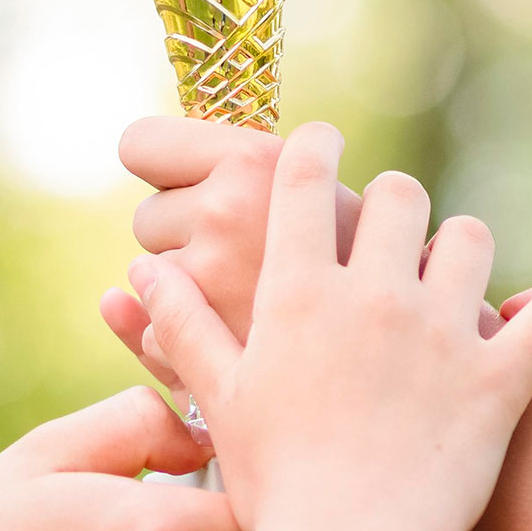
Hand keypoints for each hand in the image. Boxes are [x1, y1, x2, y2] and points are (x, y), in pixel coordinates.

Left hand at [97, 118, 358, 386]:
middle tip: (253, 256)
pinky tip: (237, 344)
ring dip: (187, 290)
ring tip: (255, 300)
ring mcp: (208, 279)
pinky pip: (156, 332)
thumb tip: (158, 176)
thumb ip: (255, 182)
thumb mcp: (332, 209)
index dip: (163, 166)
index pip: (141, 143)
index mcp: (257, 159)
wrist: (390, 386)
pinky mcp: (199, 346)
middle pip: (150, 214)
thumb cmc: (371, 282)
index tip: (193, 182)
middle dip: (187, 236)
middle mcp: (226, 210)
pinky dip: (183, 344)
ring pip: (150, 279)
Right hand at [131, 124, 531, 530]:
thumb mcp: (220, 401)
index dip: (312, 146)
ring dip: (460, 251)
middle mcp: (374, 296)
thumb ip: (183, 327)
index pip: (302, 180)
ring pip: (471, 239)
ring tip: (452, 280)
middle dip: (393, 204)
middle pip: (398, 194)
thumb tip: (141, 269)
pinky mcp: (502, 379)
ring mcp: (444, 334)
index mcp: (299, 294)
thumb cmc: (272, 487)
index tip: (320, 141)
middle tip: (390, 231)